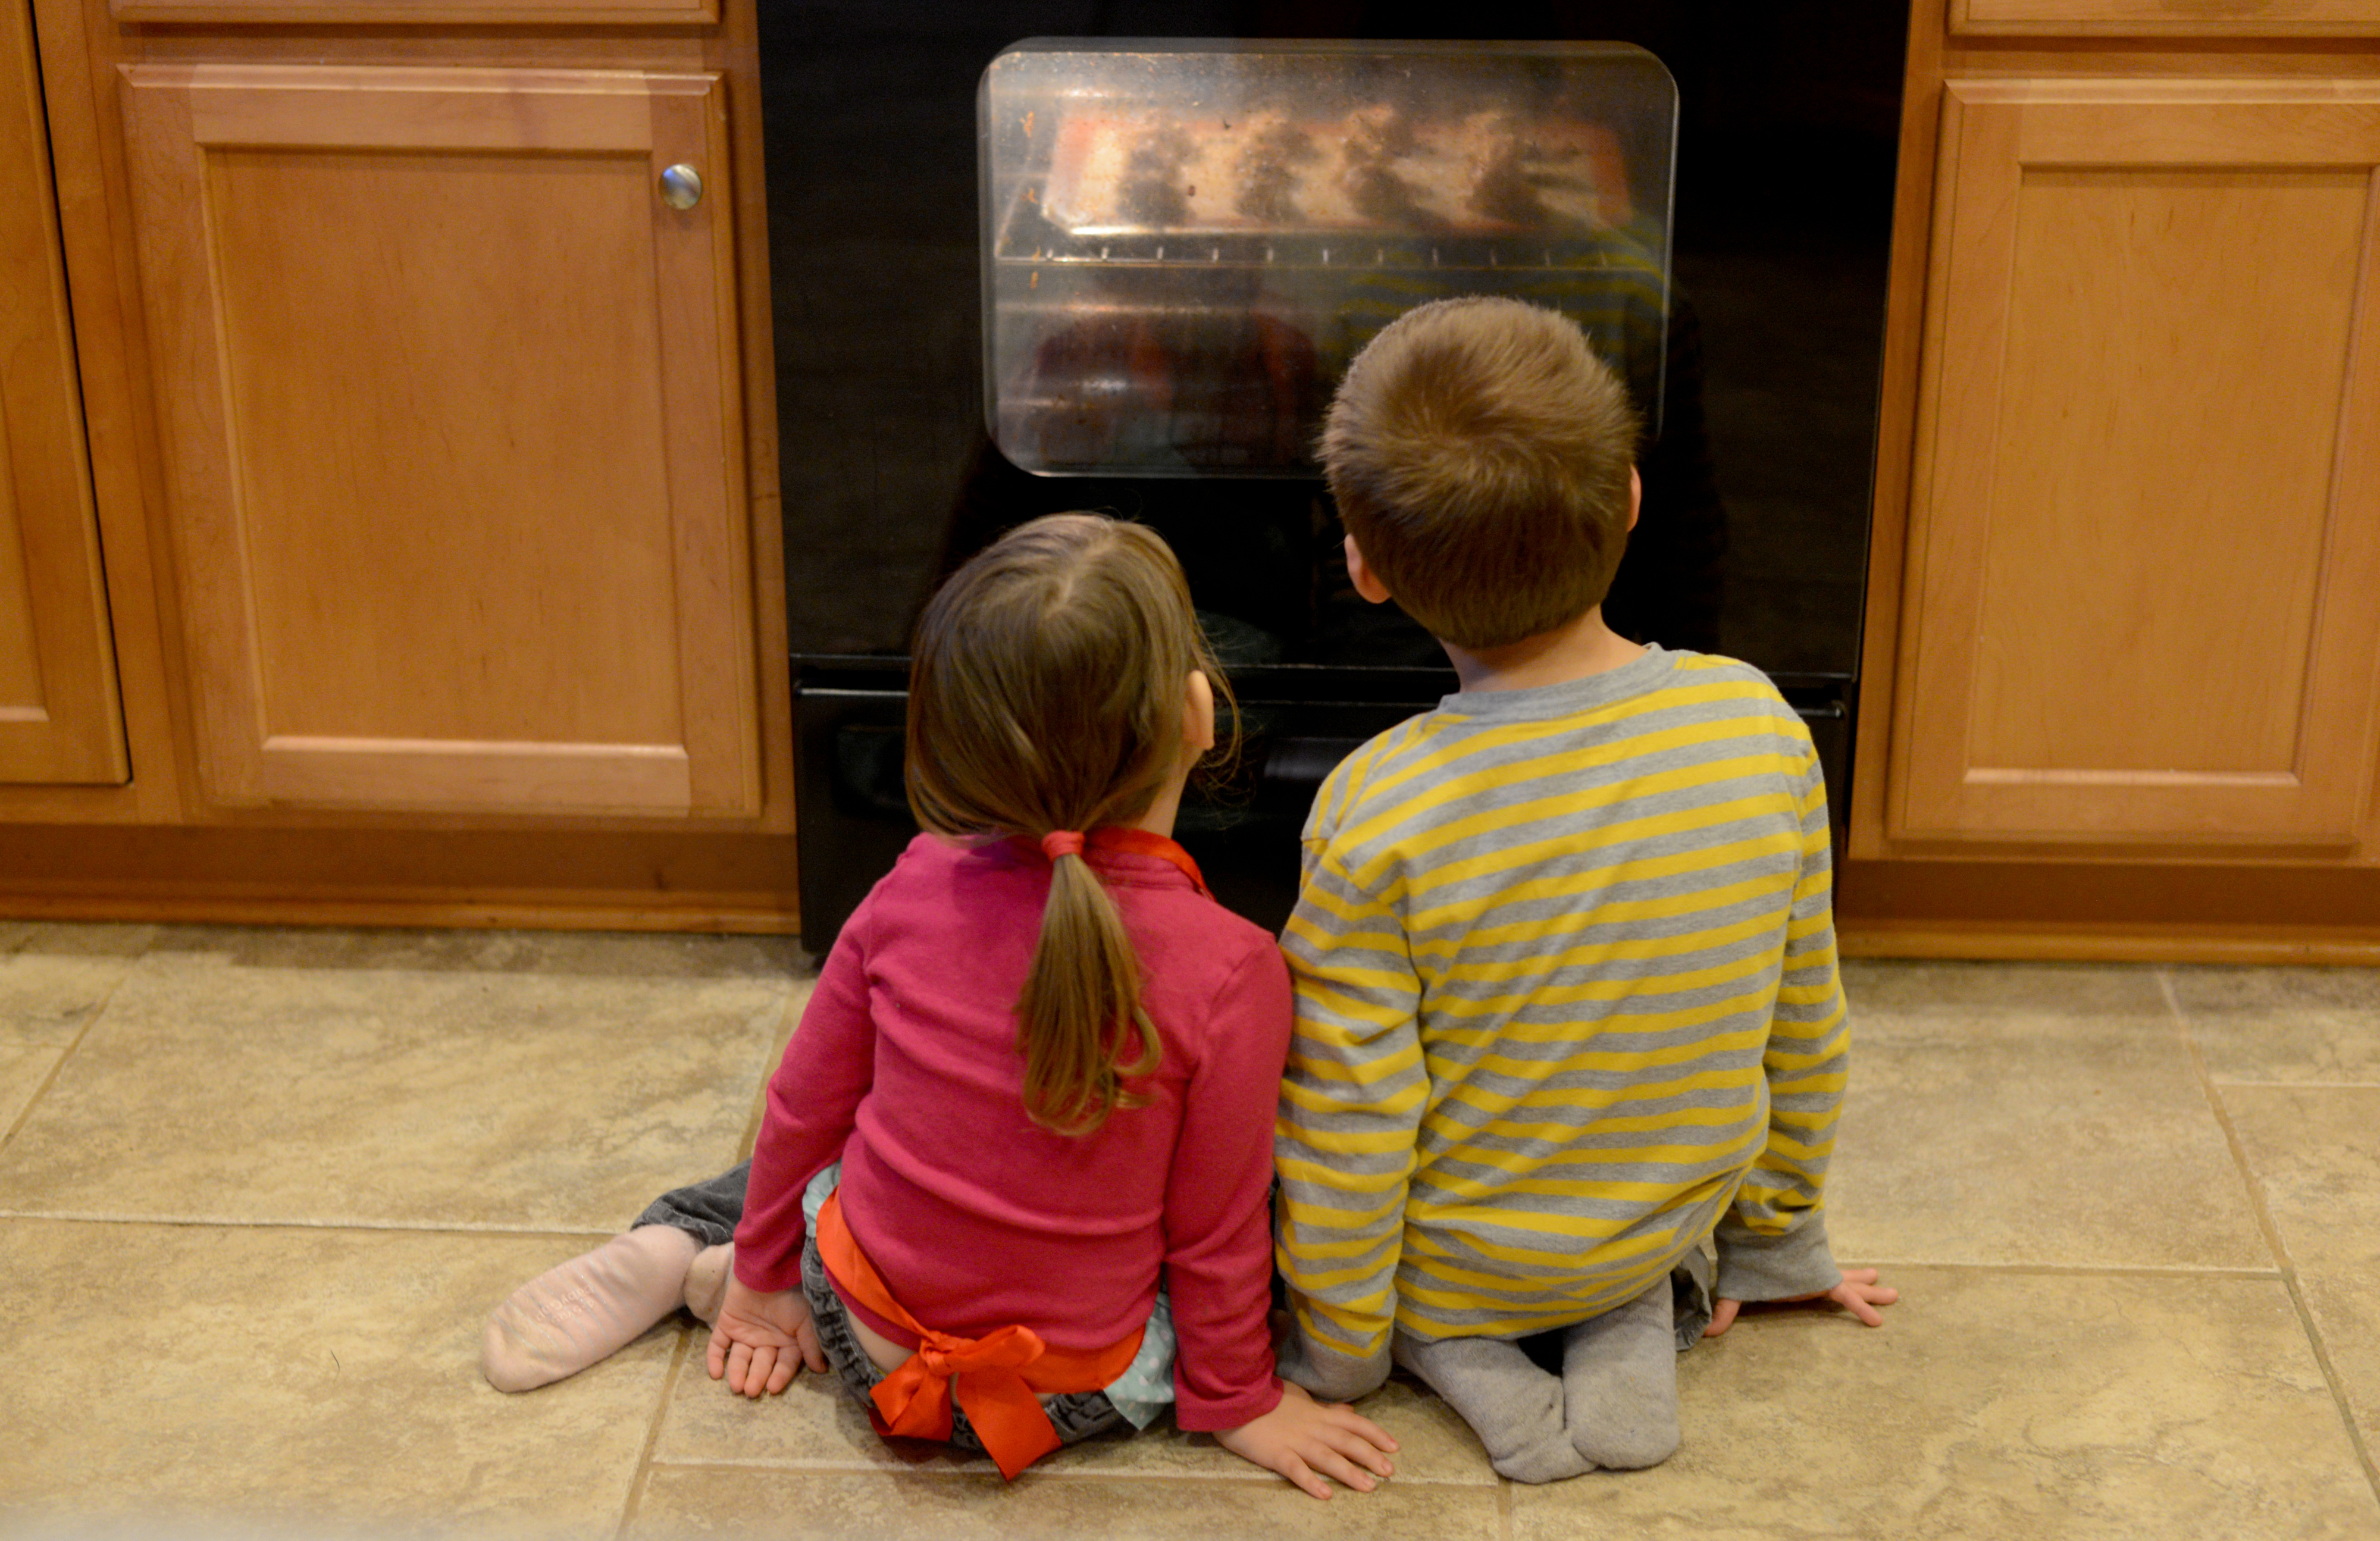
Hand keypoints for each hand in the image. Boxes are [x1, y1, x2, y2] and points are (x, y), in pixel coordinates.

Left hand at [705, 1275, 827, 1395]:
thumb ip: (811, 1345)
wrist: (768, 1270)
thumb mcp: (807, 1320)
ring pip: (739, 1358)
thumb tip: (821, 1369)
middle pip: (760, 1364)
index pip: (784, 1364)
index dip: (779, 1376)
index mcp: (787, 1340)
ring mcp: (745, 1332)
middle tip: (750, 1391)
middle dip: (756, 1377)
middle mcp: (766, 1339)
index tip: (772, 1388)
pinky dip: (714, 1359)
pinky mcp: (726, 1324)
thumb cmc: (793, 1294)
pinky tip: (715, 1373)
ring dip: (737, 1372)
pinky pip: (718, 1344)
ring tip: (736, 1385)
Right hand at [1214, 1380, 1398, 1499]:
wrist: (1235, 1395)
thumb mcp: (1299, 1396)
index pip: (1353, 1422)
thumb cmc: (1266, 1397)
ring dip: (1349, 1472)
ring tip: (1369, 1486)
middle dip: (1370, 1456)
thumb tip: (1349, 1411)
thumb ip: (1324, 1407)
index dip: (1375, 1434)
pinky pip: (1295, 1469)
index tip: (1395, 1446)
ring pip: (1327, 1456)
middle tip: (1390, 1471)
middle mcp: (1311, 1426)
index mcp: (1317, 1413)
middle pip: (1346, 1441)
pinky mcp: (1275, 1453)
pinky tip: (1325, 1494)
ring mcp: (1294, 1440)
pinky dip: (1311, 1481)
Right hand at [1703, 1267, 1898, 1337]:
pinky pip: (1846, 1298)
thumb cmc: (1748, 1260)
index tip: (1847, 1276)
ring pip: (1851, 1284)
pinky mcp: (1823, 1281)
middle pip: (1841, 1279)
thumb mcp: (1737, 1289)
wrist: (1757, 1239)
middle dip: (1861, 1283)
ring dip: (1871, 1290)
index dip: (1832, 1282)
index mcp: (1796, 1276)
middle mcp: (1811, 1274)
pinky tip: (1877, 1323)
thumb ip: (1725, 1310)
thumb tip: (1705, 1333)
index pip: (1818, 1280)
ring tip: (1894, 1293)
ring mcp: (1820, 1275)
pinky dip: (1861, 1308)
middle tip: (1881, 1280)